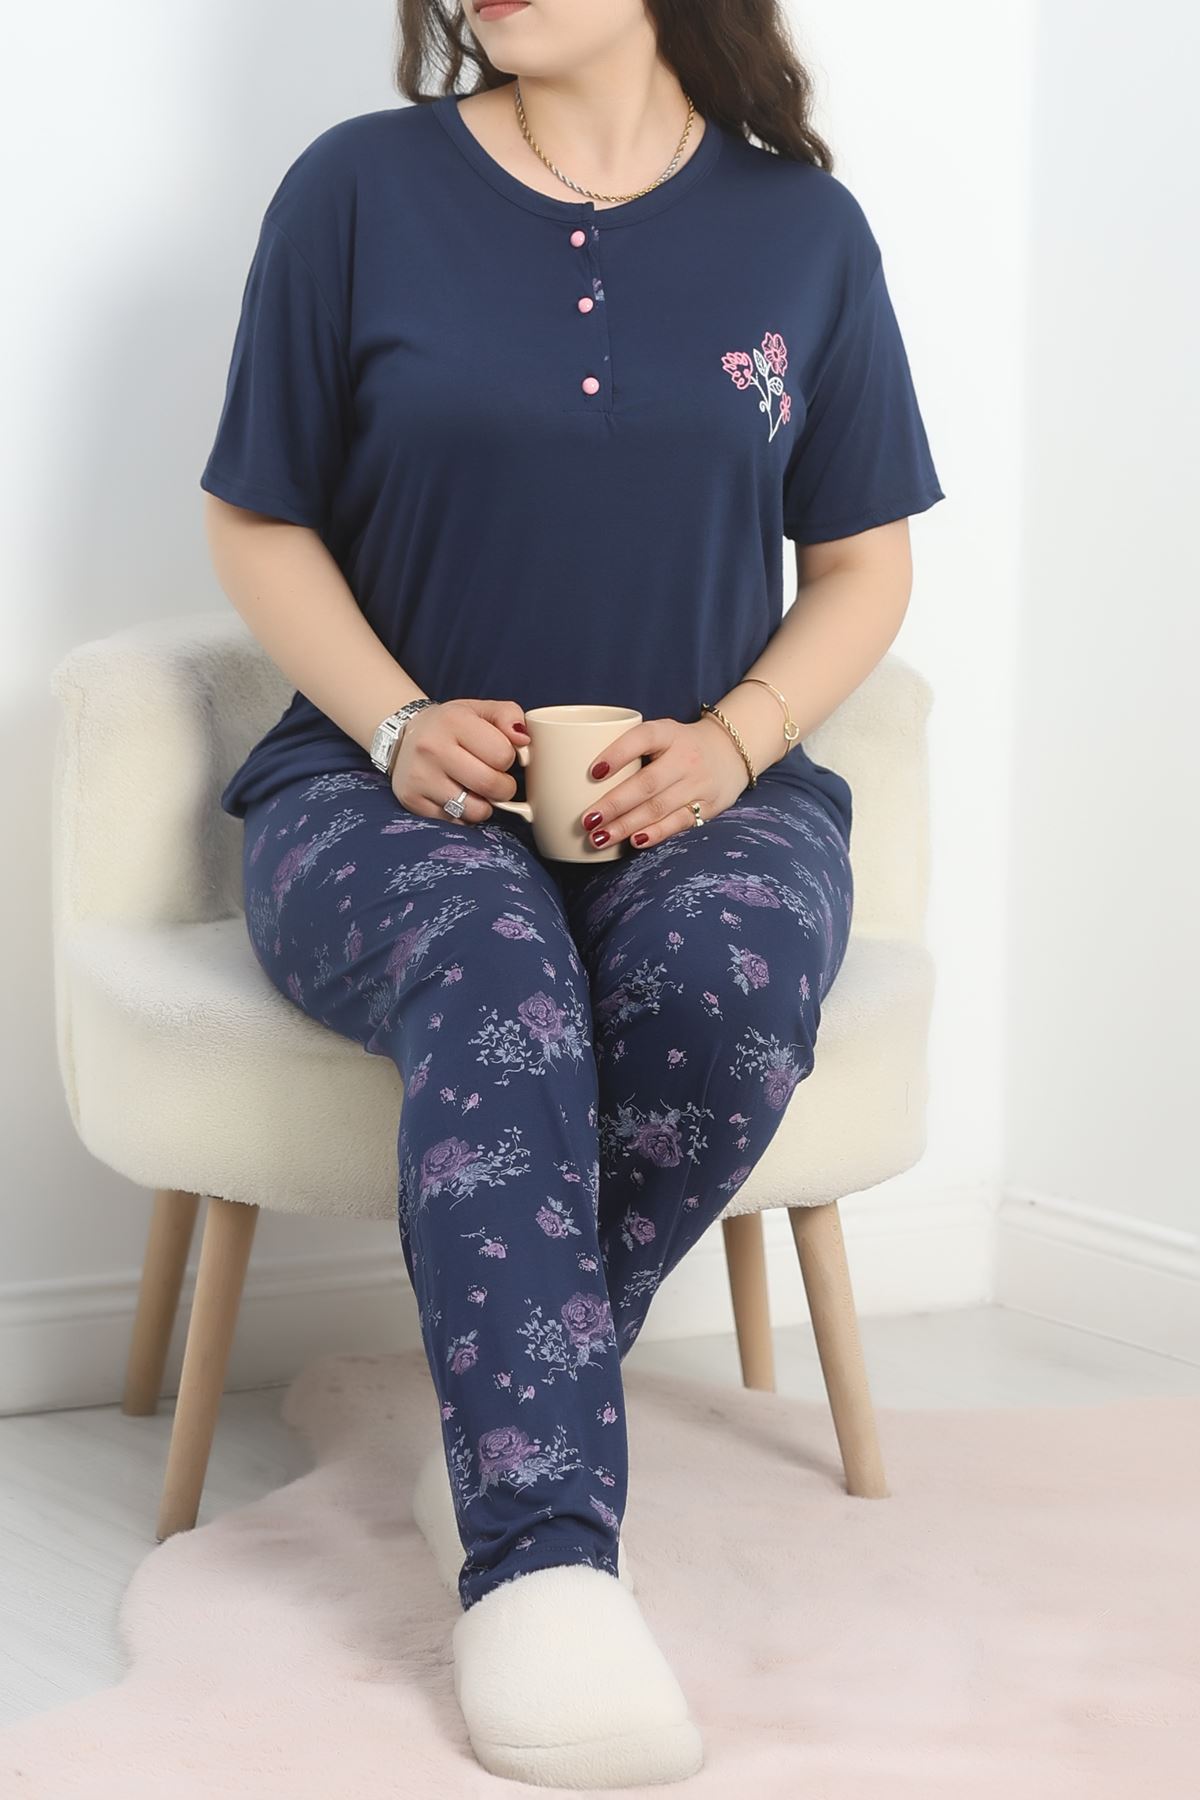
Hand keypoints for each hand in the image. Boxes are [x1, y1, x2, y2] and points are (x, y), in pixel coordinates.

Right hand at [391, 697, 527, 822]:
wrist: (402, 737)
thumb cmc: (450, 725)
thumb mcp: (480, 710)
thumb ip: (509, 715)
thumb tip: (524, 739)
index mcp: (453, 721)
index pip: (502, 755)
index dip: (508, 758)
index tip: (498, 755)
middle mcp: (432, 748)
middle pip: (491, 785)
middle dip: (503, 787)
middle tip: (495, 779)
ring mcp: (420, 777)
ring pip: (475, 810)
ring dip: (484, 804)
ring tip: (475, 789)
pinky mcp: (412, 800)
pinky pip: (456, 822)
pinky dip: (463, 815)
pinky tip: (456, 796)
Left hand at [579, 714, 749, 850]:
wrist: (730, 752)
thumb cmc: (676, 745)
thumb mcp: (658, 734)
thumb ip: (627, 747)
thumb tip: (570, 770)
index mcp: (667, 733)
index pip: (642, 738)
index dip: (617, 754)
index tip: (593, 772)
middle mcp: (685, 757)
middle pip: (647, 784)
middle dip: (614, 805)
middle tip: (586, 820)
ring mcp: (698, 783)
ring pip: (658, 808)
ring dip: (626, 825)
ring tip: (598, 837)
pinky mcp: (708, 806)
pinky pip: (678, 823)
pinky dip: (655, 834)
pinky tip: (633, 842)